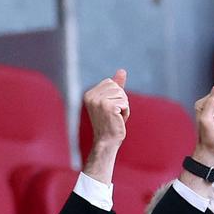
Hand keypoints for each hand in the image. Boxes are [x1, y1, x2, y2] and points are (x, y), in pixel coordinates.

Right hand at [82, 69, 129, 184]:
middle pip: (117, 87)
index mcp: (89, 94)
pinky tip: (117, 121)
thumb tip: (122, 70)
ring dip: (123, 106)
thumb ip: (116, 86)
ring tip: (115, 118)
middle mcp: (91, 96)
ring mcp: (99, 101)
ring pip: (122, 94)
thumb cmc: (109, 123)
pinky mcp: (108, 107)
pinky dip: (125, 112)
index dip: (115, 95)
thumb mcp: (112, 102)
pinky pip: (125, 103)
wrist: (106, 142)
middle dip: (120, 100)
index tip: (109, 109)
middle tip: (112, 115)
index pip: (111, 82)